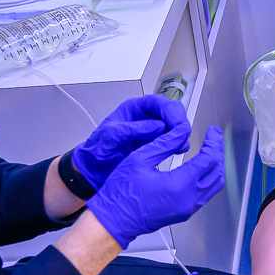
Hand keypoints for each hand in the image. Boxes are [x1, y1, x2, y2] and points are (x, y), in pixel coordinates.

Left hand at [70, 95, 187, 197]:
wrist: (92, 172)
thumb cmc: (96, 152)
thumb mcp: (109, 137)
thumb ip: (131, 130)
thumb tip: (157, 125)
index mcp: (132, 110)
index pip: (156, 102)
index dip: (169, 109)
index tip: (175, 122)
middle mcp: (144, 118)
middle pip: (170, 111)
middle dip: (179, 120)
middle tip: (181, 133)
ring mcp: (152, 132)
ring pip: (175, 125)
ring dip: (181, 133)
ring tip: (179, 144)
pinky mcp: (156, 145)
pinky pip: (173, 140)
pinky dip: (179, 143)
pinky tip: (177, 149)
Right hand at [88, 124, 225, 247]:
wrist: (114, 221)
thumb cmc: (121, 195)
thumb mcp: (140, 159)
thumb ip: (165, 143)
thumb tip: (181, 132)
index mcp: (179, 185)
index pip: (209, 159)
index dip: (213, 142)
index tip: (213, 132)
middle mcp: (188, 200)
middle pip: (217, 172)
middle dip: (218, 151)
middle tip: (214, 138)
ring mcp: (188, 209)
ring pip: (214, 185)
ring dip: (215, 166)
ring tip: (210, 150)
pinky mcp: (184, 213)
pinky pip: (205, 194)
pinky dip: (208, 178)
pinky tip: (200, 168)